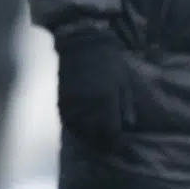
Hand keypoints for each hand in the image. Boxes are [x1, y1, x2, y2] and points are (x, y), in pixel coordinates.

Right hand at [55, 21, 129, 152]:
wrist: (81, 45)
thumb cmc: (108, 62)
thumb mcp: (124, 81)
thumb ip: (126, 105)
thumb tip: (128, 126)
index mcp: (105, 101)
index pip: (111, 133)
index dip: (116, 142)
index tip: (118, 144)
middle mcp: (87, 106)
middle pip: (94, 135)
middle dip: (102, 141)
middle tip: (107, 142)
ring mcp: (72, 104)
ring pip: (79, 130)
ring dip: (88, 136)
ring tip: (95, 136)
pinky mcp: (61, 100)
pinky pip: (68, 121)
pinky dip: (75, 127)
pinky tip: (82, 125)